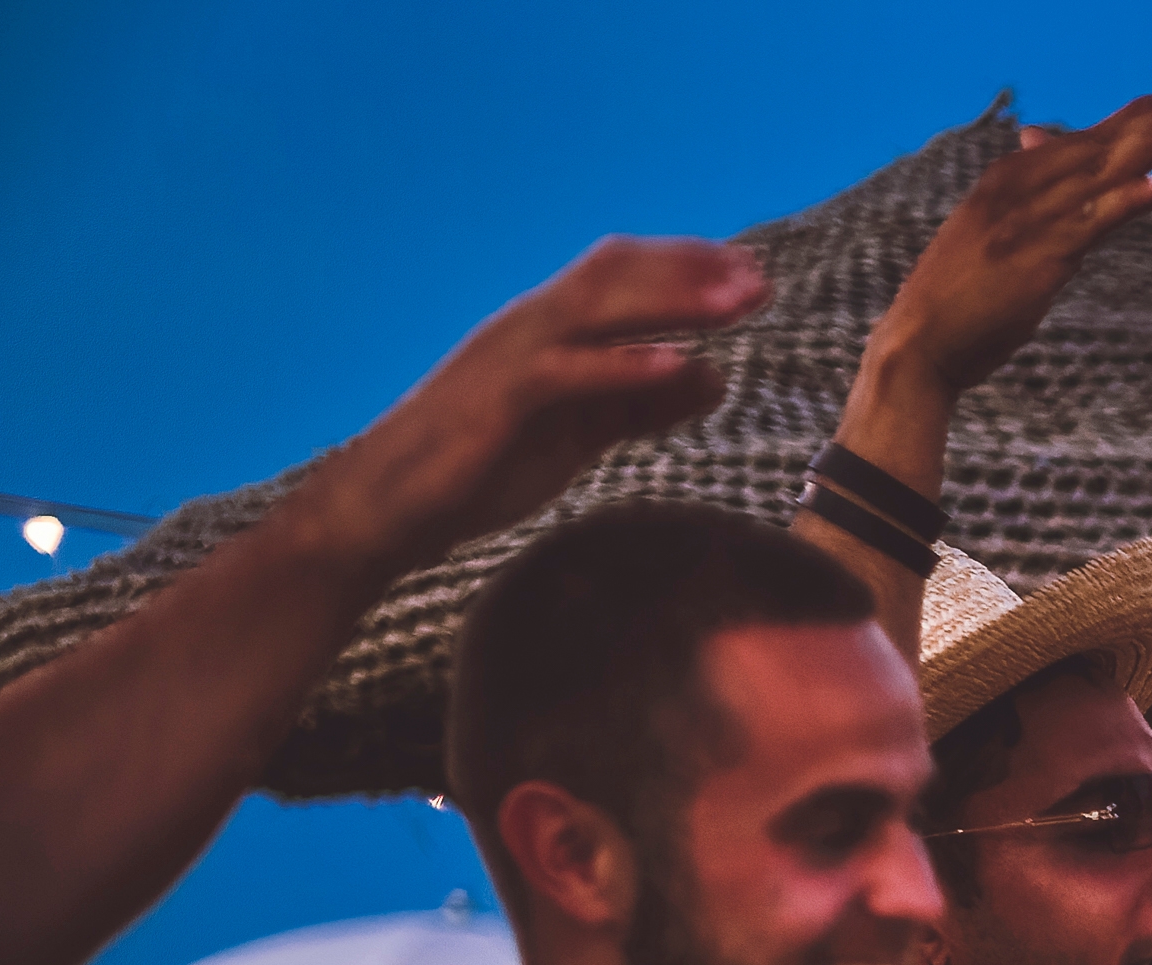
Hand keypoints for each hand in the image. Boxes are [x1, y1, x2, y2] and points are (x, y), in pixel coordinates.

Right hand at [293, 237, 767, 574]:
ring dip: (673, 304)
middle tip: (760, 281)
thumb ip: (641, 404)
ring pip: (597, 309)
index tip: (753, 279)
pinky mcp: (500, 399)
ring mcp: (513, 357)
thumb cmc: (482, 466)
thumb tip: (714, 377)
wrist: (391, 508)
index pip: (623, 276)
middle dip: (692, 274)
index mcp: (550, 330)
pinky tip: (679, 365)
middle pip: (617, 276)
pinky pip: (568, 373)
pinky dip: (625, 366)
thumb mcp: (581, 433)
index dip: (689, 270)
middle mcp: (531, 326)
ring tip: (737, 305)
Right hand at [865, 93, 1151, 407]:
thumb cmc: (959, 295)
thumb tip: (1036, 145)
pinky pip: (1090, 224)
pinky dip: (1126, 201)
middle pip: (1098, 146)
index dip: (1133, 119)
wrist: (920, 345)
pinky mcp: (1038, 259)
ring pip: (1101, 174)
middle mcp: (1017, 189)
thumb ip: (1024, 195)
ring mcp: (1028, 222)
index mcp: (1008, 180)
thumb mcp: (990, 231)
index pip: (1082, 140)